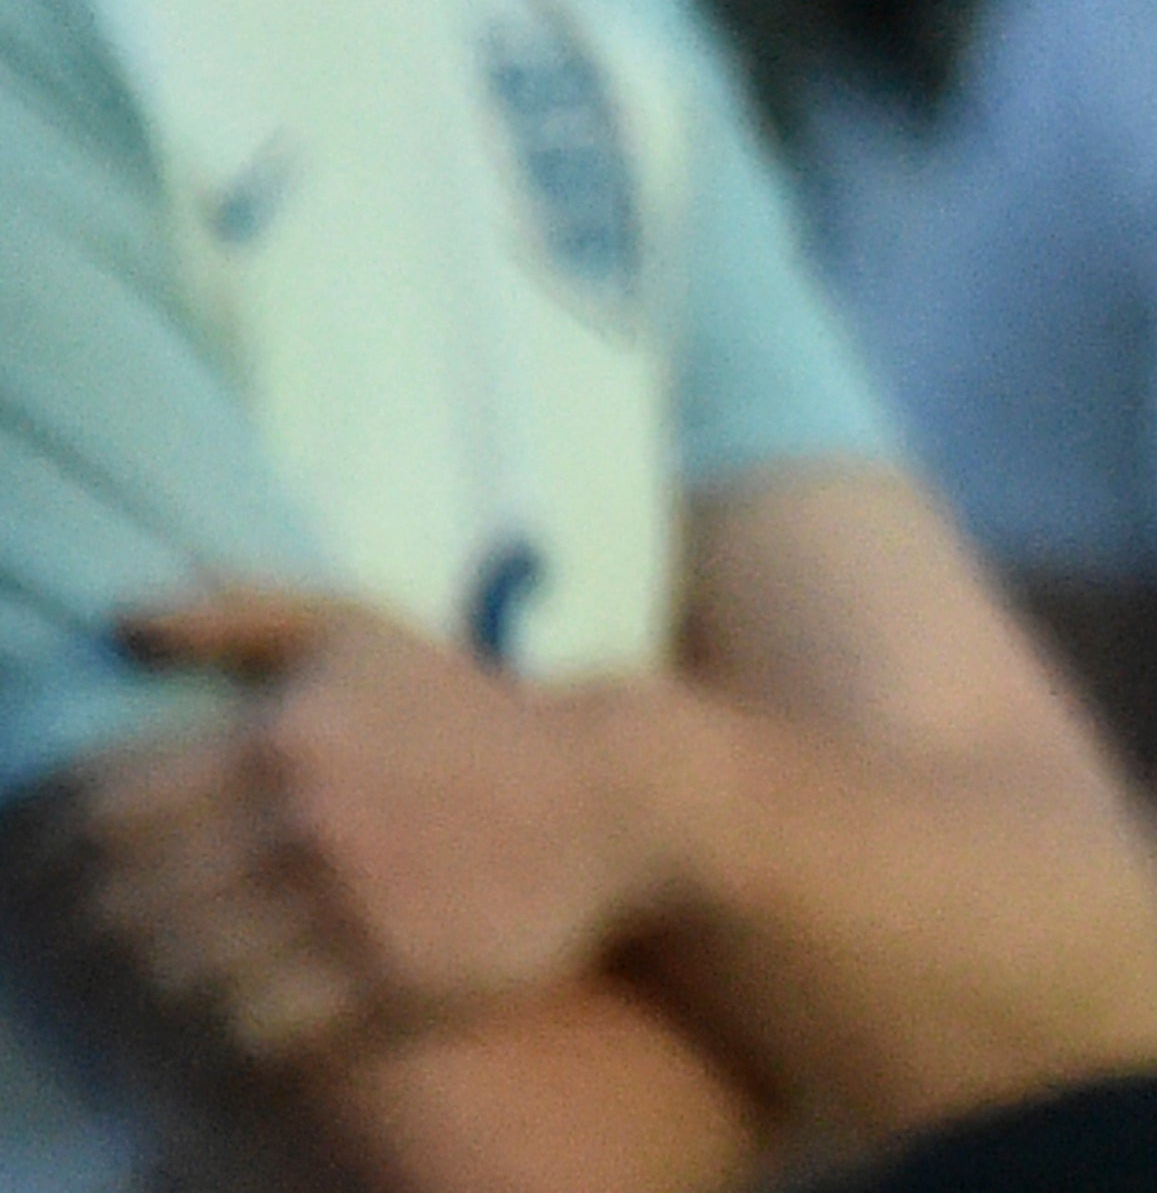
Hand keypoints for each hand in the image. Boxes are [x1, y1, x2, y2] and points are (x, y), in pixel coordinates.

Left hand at [66, 588, 660, 1061]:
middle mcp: (306, 823)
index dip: (54, 841)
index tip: (50, 859)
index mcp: (282, 738)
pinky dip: (214, 1030)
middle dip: (92, 922)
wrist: (614, 796)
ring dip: (147, 981)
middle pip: (129, 900)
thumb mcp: (361, 634)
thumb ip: (239, 612)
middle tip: (95, 928)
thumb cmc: (470, 715)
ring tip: (151, 971)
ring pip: (179, 972)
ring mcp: (349, 907)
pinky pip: (254, 1028)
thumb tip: (122, 619)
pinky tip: (221, 1009)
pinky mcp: (391, 978)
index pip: (106, 806)